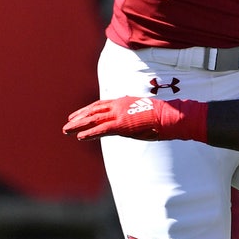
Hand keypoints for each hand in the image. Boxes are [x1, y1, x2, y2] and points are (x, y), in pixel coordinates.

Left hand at [63, 96, 208, 141]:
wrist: (171, 116)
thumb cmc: (162, 116)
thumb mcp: (144, 114)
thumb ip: (132, 117)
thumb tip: (129, 123)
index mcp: (124, 101)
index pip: (101, 105)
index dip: (87, 110)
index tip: (78, 116)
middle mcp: (119, 105)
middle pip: (93, 110)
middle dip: (79, 118)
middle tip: (67, 124)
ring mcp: (120, 114)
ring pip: (93, 119)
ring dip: (79, 125)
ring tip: (67, 130)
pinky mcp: (122, 124)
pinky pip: (101, 129)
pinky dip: (90, 132)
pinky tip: (80, 137)